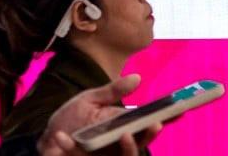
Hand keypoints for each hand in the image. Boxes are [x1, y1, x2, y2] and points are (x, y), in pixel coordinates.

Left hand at [37, 74, 161, 155]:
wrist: (46, 137)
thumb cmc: (72, 118)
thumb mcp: (91, 99)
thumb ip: (112, 91)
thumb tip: (137, 78)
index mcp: (121, 127)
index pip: (147, 125)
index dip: (166, 118)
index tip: (181, 109)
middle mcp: (116, 145)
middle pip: (141, 144)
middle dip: (150, 136)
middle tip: (155, 123)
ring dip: (127, 149)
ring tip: (123, 134)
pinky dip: (69, 148)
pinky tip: (61, 138)